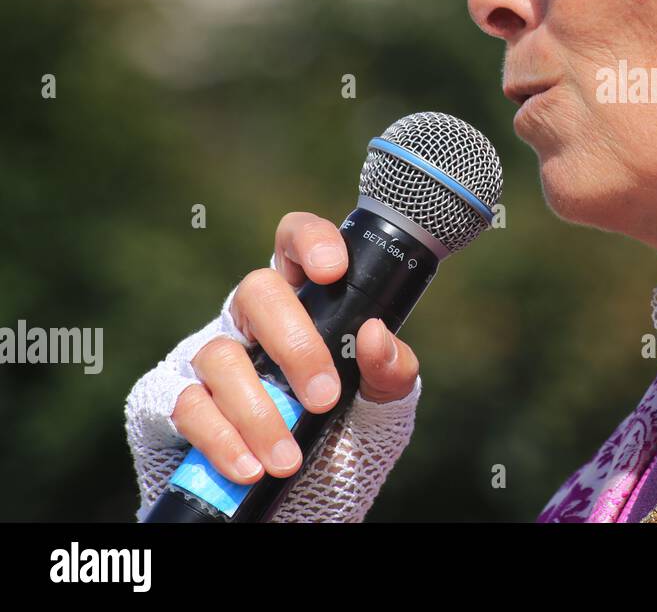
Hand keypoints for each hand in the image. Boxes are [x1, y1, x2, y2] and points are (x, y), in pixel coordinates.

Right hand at [169, 212, 420, 484]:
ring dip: (259, 412)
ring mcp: (205, 359)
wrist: (293, 513)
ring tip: (290, 458)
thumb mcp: (380, 412)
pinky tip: (249, 468)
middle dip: (294, 345)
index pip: (296, 245)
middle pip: (257, 291)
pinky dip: (221, 439)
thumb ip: (390, 374)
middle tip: (324, 399)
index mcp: (305, 308)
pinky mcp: (168, 402)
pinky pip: (186, 406)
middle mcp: (251, 323)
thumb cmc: (339, 447)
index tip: (332, 270)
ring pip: (221, 355)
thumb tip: (375, 335)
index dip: (309, 241)